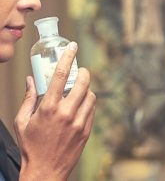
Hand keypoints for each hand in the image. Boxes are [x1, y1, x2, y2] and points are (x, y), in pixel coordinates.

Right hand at [14, 42, 95, 180]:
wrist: (45, 171)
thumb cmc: (31, 146)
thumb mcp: (22, 122)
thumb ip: (28, 98)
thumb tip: (31, 79)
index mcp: (48, 108)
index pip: (61, 75)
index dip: (68, 57)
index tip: (73, 47)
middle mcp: (66, 113)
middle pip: (83, 82)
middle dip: (83, 72)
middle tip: (80, 71)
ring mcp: (79, 122)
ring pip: (91, 95)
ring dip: (86, 89)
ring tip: (79, 90)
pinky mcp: (86, 130)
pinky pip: (92, 109)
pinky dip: (88, 102)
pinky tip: (80, 104)